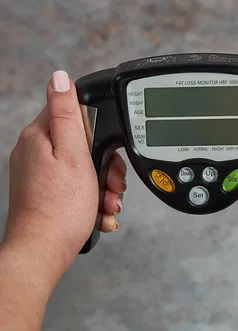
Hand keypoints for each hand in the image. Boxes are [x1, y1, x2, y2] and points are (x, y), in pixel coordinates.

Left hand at [5, 71, 126, 289]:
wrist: (43, 253)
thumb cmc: (60, 209)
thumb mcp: (73, 154)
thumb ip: (68, 114)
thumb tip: (60, 77)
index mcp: (39, 136)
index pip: (74, 113)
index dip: (98, 131)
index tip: (105, 152)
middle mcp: (34, 151)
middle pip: (82, 143)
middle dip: (104, 165)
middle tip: (110, 184)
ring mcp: (38, 173)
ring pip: (82, 167)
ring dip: (101, 185)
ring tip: (106, 203)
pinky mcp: (43, 192)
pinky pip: (75, 186)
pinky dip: (90, 198)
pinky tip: (97, 213)